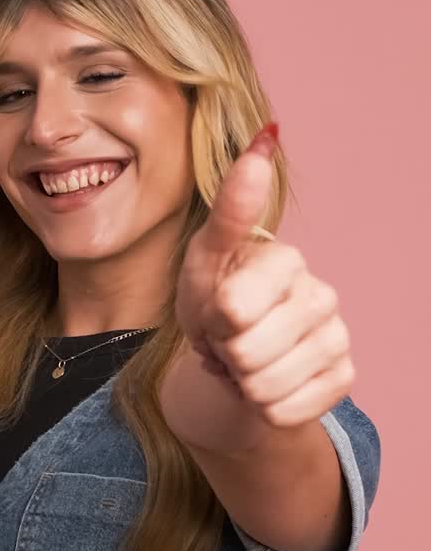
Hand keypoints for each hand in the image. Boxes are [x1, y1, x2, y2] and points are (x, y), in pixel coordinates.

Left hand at [161, 123, 355, 451]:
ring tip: (244, 361)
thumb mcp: (207, 258)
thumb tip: (265, 139)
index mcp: (286, 260)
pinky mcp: (343, 378)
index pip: (232, 310)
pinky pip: (285, 412)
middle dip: (224, 354)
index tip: (217, 308)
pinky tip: (268, 384)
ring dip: (241, 383)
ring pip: (265, 387)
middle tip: (228, 339)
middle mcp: (321, 295)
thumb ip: (231, 210)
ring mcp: (337, 337)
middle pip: (247, 354)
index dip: (211, 319)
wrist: (232, 355)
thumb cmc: (215, 298)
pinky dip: (264, 407)